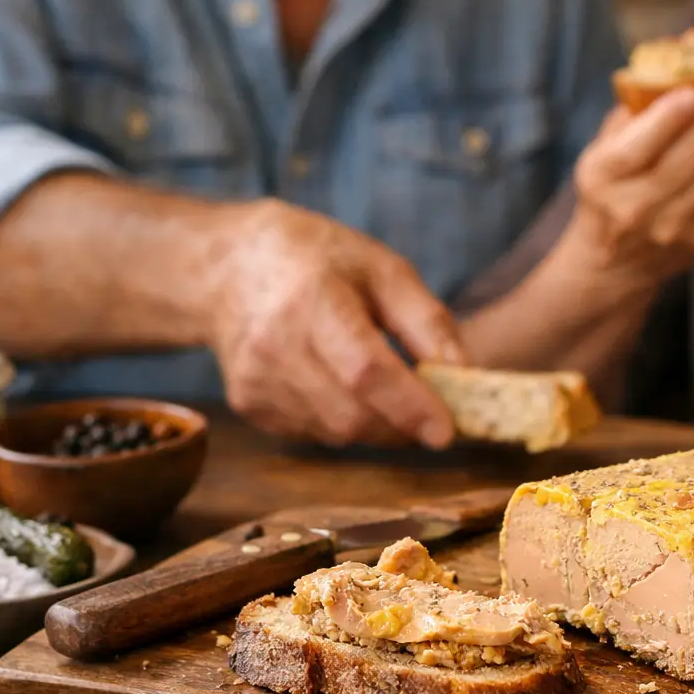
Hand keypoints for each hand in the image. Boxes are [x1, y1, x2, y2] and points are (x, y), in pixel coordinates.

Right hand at [207, 200, 464, 448]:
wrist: (227, 268)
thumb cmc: (318, 260)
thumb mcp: (383, 269)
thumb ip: (428, 322)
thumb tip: (466, 376)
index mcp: (313, 300)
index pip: (365, 370)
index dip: (409, 406)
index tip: (447, 431)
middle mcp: (274, 345)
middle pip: (351, 414)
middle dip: (402, 424)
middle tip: (432, 413)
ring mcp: (255, 380)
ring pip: (336, 432)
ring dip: (376, 425)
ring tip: (386, 390)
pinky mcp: (248, 404)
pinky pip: (314, 433)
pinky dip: (343, 421)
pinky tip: (340, 385)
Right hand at [566, 76, 693, 285]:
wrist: (610, 265)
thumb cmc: (607, 190)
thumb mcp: (601, 151)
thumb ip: (635, 113)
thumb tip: (681, 65)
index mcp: (602, 178)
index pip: (638, 147)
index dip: (669, 117)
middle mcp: (634, 208)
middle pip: (687, 159)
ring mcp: (669, 230)